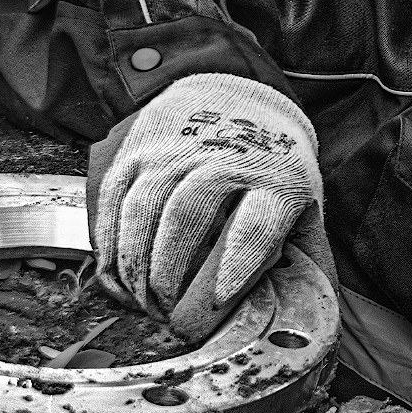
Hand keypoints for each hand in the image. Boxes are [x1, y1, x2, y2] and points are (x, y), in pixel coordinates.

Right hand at [87, 74, 331, 340]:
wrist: (234, 93)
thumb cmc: (270, 166)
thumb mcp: (301, 200)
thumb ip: (299, 253)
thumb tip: (299, 319)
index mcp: (276, 175)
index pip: (254, 226)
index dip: (234, 268)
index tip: (215, 302)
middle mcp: (222, 155)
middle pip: (186, 219)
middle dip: (171, 277)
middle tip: (169, 316)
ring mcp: (173, 149)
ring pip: (142, 212)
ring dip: (137, 268)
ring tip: (145, 304)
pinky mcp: (134, 150)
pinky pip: (113, 202)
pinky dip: (110, 246)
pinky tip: (119, 278)